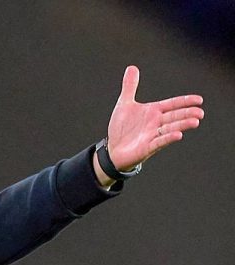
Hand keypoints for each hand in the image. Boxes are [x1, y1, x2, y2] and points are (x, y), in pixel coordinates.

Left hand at [94, 65, 203, 185]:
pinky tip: (178, 135)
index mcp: (153, 112)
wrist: (113, 149)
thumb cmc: (122, 128)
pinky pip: (158, 142)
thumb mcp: (124, 104)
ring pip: (169, 129)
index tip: (199, 99)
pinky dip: (167, 138)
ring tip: (195, 122)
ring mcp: (152, 136)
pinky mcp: (146, 148)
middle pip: (174, 117)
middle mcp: (155, 123)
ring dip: (182, 125)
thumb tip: (132, 67)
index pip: (172, 104)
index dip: (184, 101)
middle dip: (187, 114)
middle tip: (200, 112)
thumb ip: (130, 86)